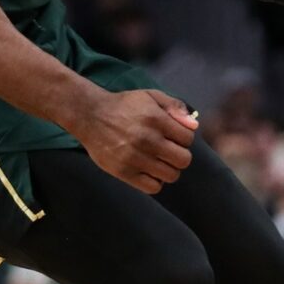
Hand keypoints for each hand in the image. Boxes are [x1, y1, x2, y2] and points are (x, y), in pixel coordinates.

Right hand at [69, 88, 196, 193]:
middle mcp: (147, 140)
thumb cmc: (124, 106)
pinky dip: (155, 182)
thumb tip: (194, 126)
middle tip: (168, 150)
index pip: (188, 139)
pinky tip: (149, 171)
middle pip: (183, 160)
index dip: (183, 138)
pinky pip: (153, 187)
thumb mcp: (151, 96)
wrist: (90, 115)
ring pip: (171, 175)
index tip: (173, 136)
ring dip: (169, 169)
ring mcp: (135, 158)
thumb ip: (175, 107)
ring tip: (158, 161)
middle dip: (180, 155)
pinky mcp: (123, 172)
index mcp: (156, 119)